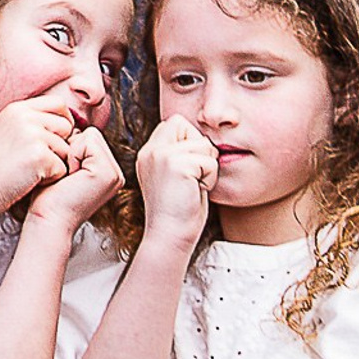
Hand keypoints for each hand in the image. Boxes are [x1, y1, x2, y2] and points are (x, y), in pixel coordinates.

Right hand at [0, 91, 76, 207]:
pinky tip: (30, 182)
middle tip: (40, 161)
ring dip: (55, 164)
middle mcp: (25, 116)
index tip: (57, 139)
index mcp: (17, 109)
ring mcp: (32, 135)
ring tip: (30, 172)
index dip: (63, 121)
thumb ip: (31, 123)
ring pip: (67, 149)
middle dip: (61, 145)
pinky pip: (62, 168)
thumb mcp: (7, 133)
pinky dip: (51, 179)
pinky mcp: (39, 156)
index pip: (58, 103)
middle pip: (66, 125)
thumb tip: (69, 124)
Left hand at [27, 127, 123, 230]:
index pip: (88, 137)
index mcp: (107, 170)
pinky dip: (73, 154)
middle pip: (90, 134)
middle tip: (66, 176)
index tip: (64, 173)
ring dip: (70, 152)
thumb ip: (74, 147)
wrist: (48, 219)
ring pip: (88, 135)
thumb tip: (67, 124)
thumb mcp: (64, 166)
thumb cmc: (49, 197)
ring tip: (68, 176)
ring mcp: (114, 173)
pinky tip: (71, 176)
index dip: (69, 148)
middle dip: (71, 148)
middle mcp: (115, 172)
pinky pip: (87, 140)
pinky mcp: (107, 172)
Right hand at [135, 116, 217, 244]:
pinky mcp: (174, 164)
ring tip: (193, 186)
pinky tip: (196, 191)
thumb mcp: (173, 177)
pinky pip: (208, 161)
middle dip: (198, 148)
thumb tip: (203, 140)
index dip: (188, 142)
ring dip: (207, 166)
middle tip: (192, 176)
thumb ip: (179, 154)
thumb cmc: (180, 212)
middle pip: (184, 124)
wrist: (170, 235)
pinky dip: (209, 177)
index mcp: (148, 153)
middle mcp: (150, 150)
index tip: (188, 170)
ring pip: (202, 144)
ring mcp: (161, 156)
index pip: (174, 124)